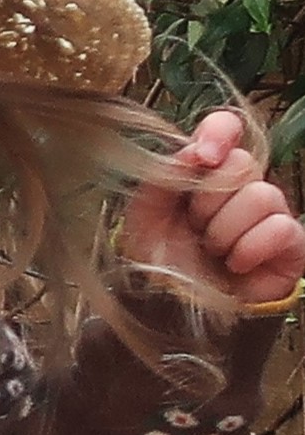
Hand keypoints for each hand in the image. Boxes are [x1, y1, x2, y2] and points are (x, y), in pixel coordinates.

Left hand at [127, 110, 303, 309]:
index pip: (227, 127)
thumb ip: (163, 176)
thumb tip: (197, 150)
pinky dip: (250, 248)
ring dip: (225, 229)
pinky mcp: (291, 244)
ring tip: (212, 250)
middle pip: (243, 163)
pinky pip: (282, 228)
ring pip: (263, 195)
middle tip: (194, 226)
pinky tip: (235, 263)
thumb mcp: (144, 214)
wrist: (174, 307)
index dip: (220, 132)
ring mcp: (269, 214)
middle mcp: (241, 187)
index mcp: (205, 171)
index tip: (203, 155)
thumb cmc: (159, 259)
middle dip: (208, 200)